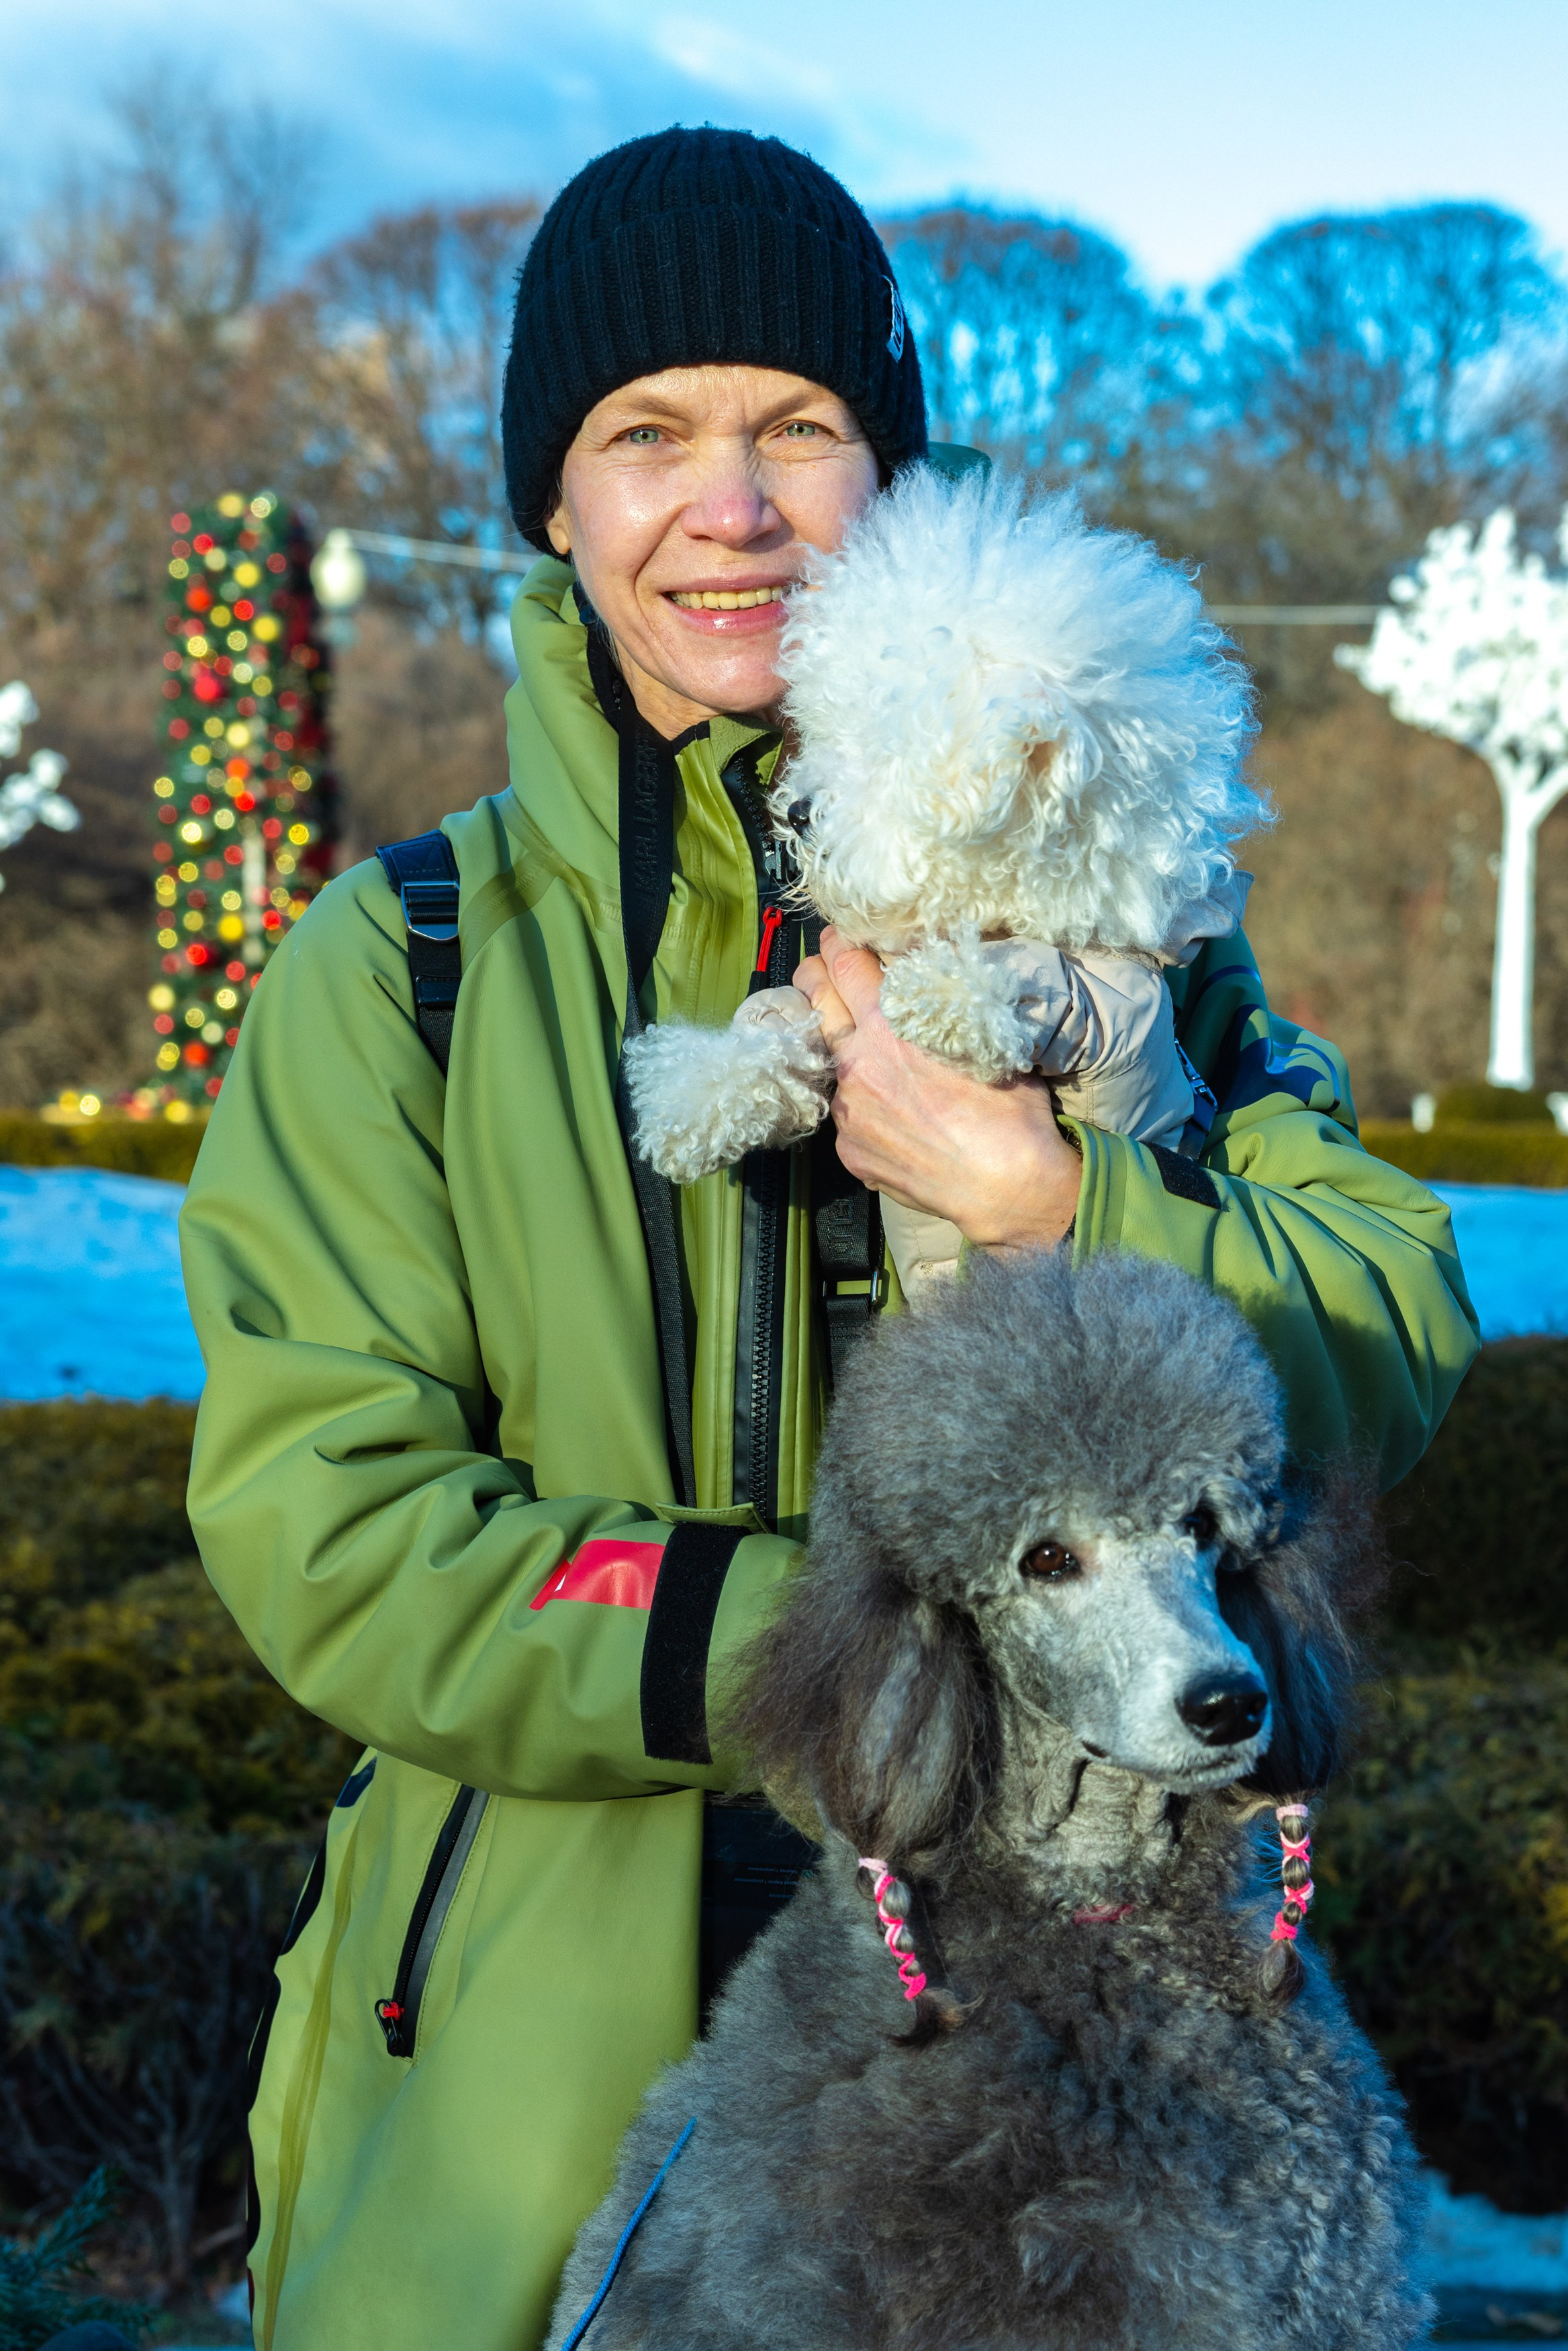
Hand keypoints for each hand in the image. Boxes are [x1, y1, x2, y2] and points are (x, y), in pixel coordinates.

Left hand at [794, 929, 1081, 1249]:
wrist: (1007, 1187)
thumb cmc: (1010, 1112)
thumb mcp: (983, 1038)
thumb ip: (944, 1009)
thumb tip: (935, 984)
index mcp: (891, 1026)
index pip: (847, 965)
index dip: (840, 945)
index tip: (838, 939)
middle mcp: (858, 1064)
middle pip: (817, 1001)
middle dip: (815, 977)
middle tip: (819, 968)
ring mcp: (848, 1110)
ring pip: (836, 1066)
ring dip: (849, 1054)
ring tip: (876, 1060)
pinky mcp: (850, 1150)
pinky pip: (849, 1117)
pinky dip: (865, 1109)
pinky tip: (896, 1117)